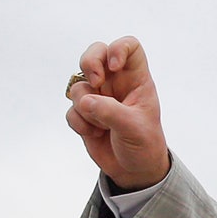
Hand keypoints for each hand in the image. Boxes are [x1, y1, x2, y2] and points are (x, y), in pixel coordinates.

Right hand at [65, 36, 170, 189]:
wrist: (135, 170)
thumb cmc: (144, 145)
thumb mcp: (134, 129)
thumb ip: (110, 112)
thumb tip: (84, 101)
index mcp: (137, 81)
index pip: (130, 47)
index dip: (119, 48)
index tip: (114, 66)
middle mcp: (116, 84)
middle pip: (96, 52)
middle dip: (89, 62)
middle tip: (95, 81)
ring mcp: (99, 97)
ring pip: (79, 86)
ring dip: (86, 107)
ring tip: (103, 125)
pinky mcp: (84, 113)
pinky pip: (72, 110)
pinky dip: (80, 123)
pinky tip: (95, 134)